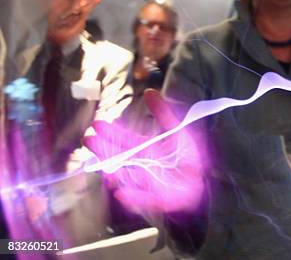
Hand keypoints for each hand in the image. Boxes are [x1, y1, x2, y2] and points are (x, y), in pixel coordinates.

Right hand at [85, 89, 203, 213]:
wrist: (202, 178)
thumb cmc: (186, 154)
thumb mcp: (176, 129)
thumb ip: (162, 112)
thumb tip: (150, 91)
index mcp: (144, 148)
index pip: (124, 139)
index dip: (111, 132)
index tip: (96, 123)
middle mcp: (140, 165)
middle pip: (119, 157)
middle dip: (104, 150)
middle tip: (89, 139)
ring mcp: (146, 182)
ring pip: (126, 178)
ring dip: (114, 174)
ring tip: (102, 167)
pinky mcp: (157, 198)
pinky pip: (143, 199)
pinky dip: (133, 197)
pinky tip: (120, 194)